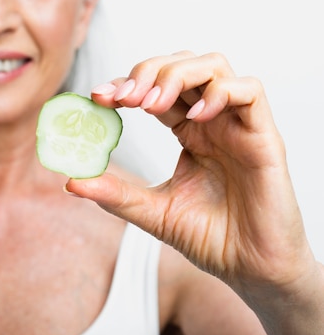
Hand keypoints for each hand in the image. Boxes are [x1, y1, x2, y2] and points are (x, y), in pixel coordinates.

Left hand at [67, 51, 314, 297]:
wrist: (249, 270)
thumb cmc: (210, 238)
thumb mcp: (152, 212)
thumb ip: (115, 194)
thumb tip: (71, 181)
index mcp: (188, 132)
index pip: (155, 89)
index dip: (126, 85)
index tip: (98, 97)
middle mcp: (211, 122)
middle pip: (181, 65)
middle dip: (147, 72)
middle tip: (123, 98)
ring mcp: (237, 126)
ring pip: (213, 66)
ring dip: (176, 75)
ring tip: (151, 105)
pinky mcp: (264, 137)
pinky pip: (249, 90)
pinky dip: (219, 93)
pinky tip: (195, 117)